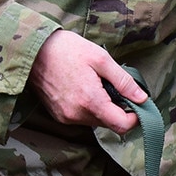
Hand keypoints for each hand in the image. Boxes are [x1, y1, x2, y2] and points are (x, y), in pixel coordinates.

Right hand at [29, 28, 145, 131]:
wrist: (33, 50)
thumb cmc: (67, 49)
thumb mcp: (101, 59)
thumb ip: (123, 81)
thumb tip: (142, 98)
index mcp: (91, 102)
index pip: (122, 125)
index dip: (135, 117)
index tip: (137, 103)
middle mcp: (77, 115)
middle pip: (109, 124)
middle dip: (118, 109)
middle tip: (114, 87)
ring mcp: (65, 117)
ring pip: (95, 121)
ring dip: (102, 108)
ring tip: (95, 84)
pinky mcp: (57, 115)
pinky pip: (81, 118)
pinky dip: (88, 107)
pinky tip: (82, 88)